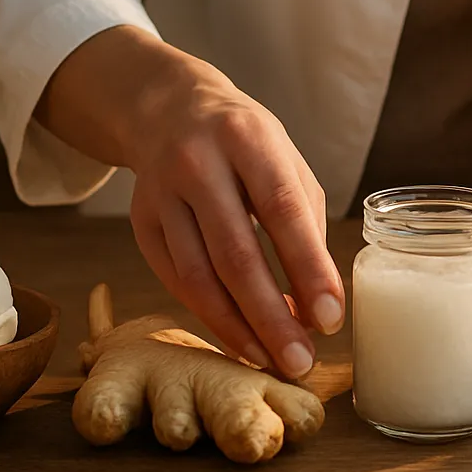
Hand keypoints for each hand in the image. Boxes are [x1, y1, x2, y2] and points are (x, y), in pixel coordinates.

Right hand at [38, 27, 344, 378]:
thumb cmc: (247, 145)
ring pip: (198, 276)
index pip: (282, 210)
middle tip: (300, 362)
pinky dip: (211, 317)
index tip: (330, 319)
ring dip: (238, 328)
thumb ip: (307, 227)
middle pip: (236, 254)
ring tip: (272, 361)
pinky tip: (240, 340)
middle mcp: (197, 163)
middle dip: (271, 317)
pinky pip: (176, 281)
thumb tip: (319, 305)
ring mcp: (161, 194)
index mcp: (248, 139)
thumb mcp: (286, 163)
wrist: (170, 109)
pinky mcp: (141, 223)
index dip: (308, 268)